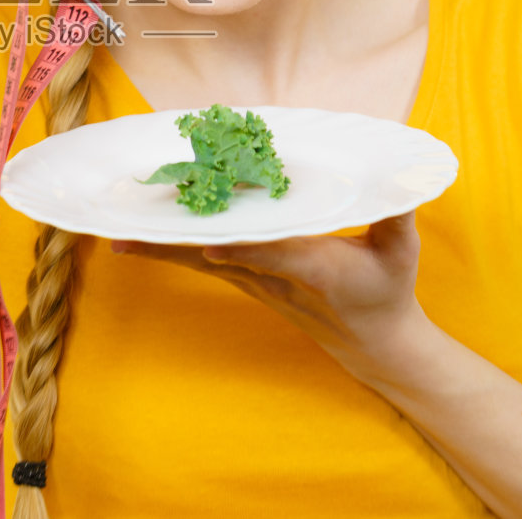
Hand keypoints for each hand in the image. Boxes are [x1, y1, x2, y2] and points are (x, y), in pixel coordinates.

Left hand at [110, 209, 426, 376]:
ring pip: (202, 260)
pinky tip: (141, 241)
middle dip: (175, 243)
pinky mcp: (250, 280)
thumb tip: (403, 178)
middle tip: (130, 232)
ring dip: (163, 247)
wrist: (374, 343)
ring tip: (119, 234)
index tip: (208, 243)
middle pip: (216, 256)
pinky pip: (205, 262)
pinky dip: (174, 249)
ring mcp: (257, 281)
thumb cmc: (387, 291)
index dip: (239, 249)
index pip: (269, 255)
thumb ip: (398, 215)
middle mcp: (274, 276)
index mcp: (311, 267)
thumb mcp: (401, 253)